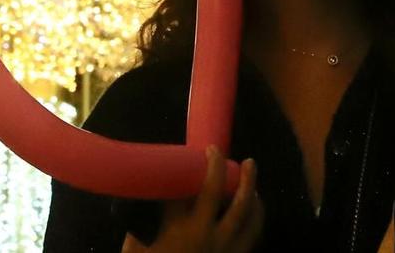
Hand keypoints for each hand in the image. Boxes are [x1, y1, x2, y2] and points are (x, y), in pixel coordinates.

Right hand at [121, 148, 261, 252]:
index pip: (191, 189)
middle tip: (229, 155)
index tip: (204, 151)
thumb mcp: (138, 245)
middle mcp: (205, 236)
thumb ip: (145, 220)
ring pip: (247, 215)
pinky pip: (253, 237)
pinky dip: (257, 219)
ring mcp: (224, 250)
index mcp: (179, 229)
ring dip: (251, 191)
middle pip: (223, 195)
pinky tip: (255, 210)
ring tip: (250, 173)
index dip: (200, 166)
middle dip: (228, 170)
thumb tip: (153, 192)